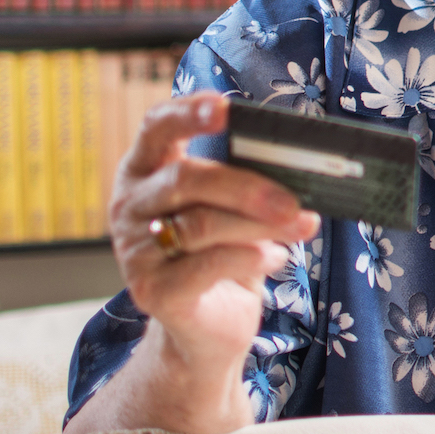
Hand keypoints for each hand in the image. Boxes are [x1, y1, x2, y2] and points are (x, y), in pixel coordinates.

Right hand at [100, 93, 318, 424]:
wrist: (210, 326)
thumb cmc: (227, 252)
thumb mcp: (238, 208)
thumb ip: (253, 180)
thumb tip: (303, 164)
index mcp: (149, 168)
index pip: (157, 126)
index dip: (188, 113)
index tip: (226, 108)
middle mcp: (131, 204)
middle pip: (186, 178)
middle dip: (248, 187)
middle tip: (294, 202)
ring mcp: (134, 249)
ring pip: (201, 224)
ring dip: (261, 225)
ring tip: (301, 227)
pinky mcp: (149, 290)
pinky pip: (206, 266)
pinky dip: (250, 258)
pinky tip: (273, 257)